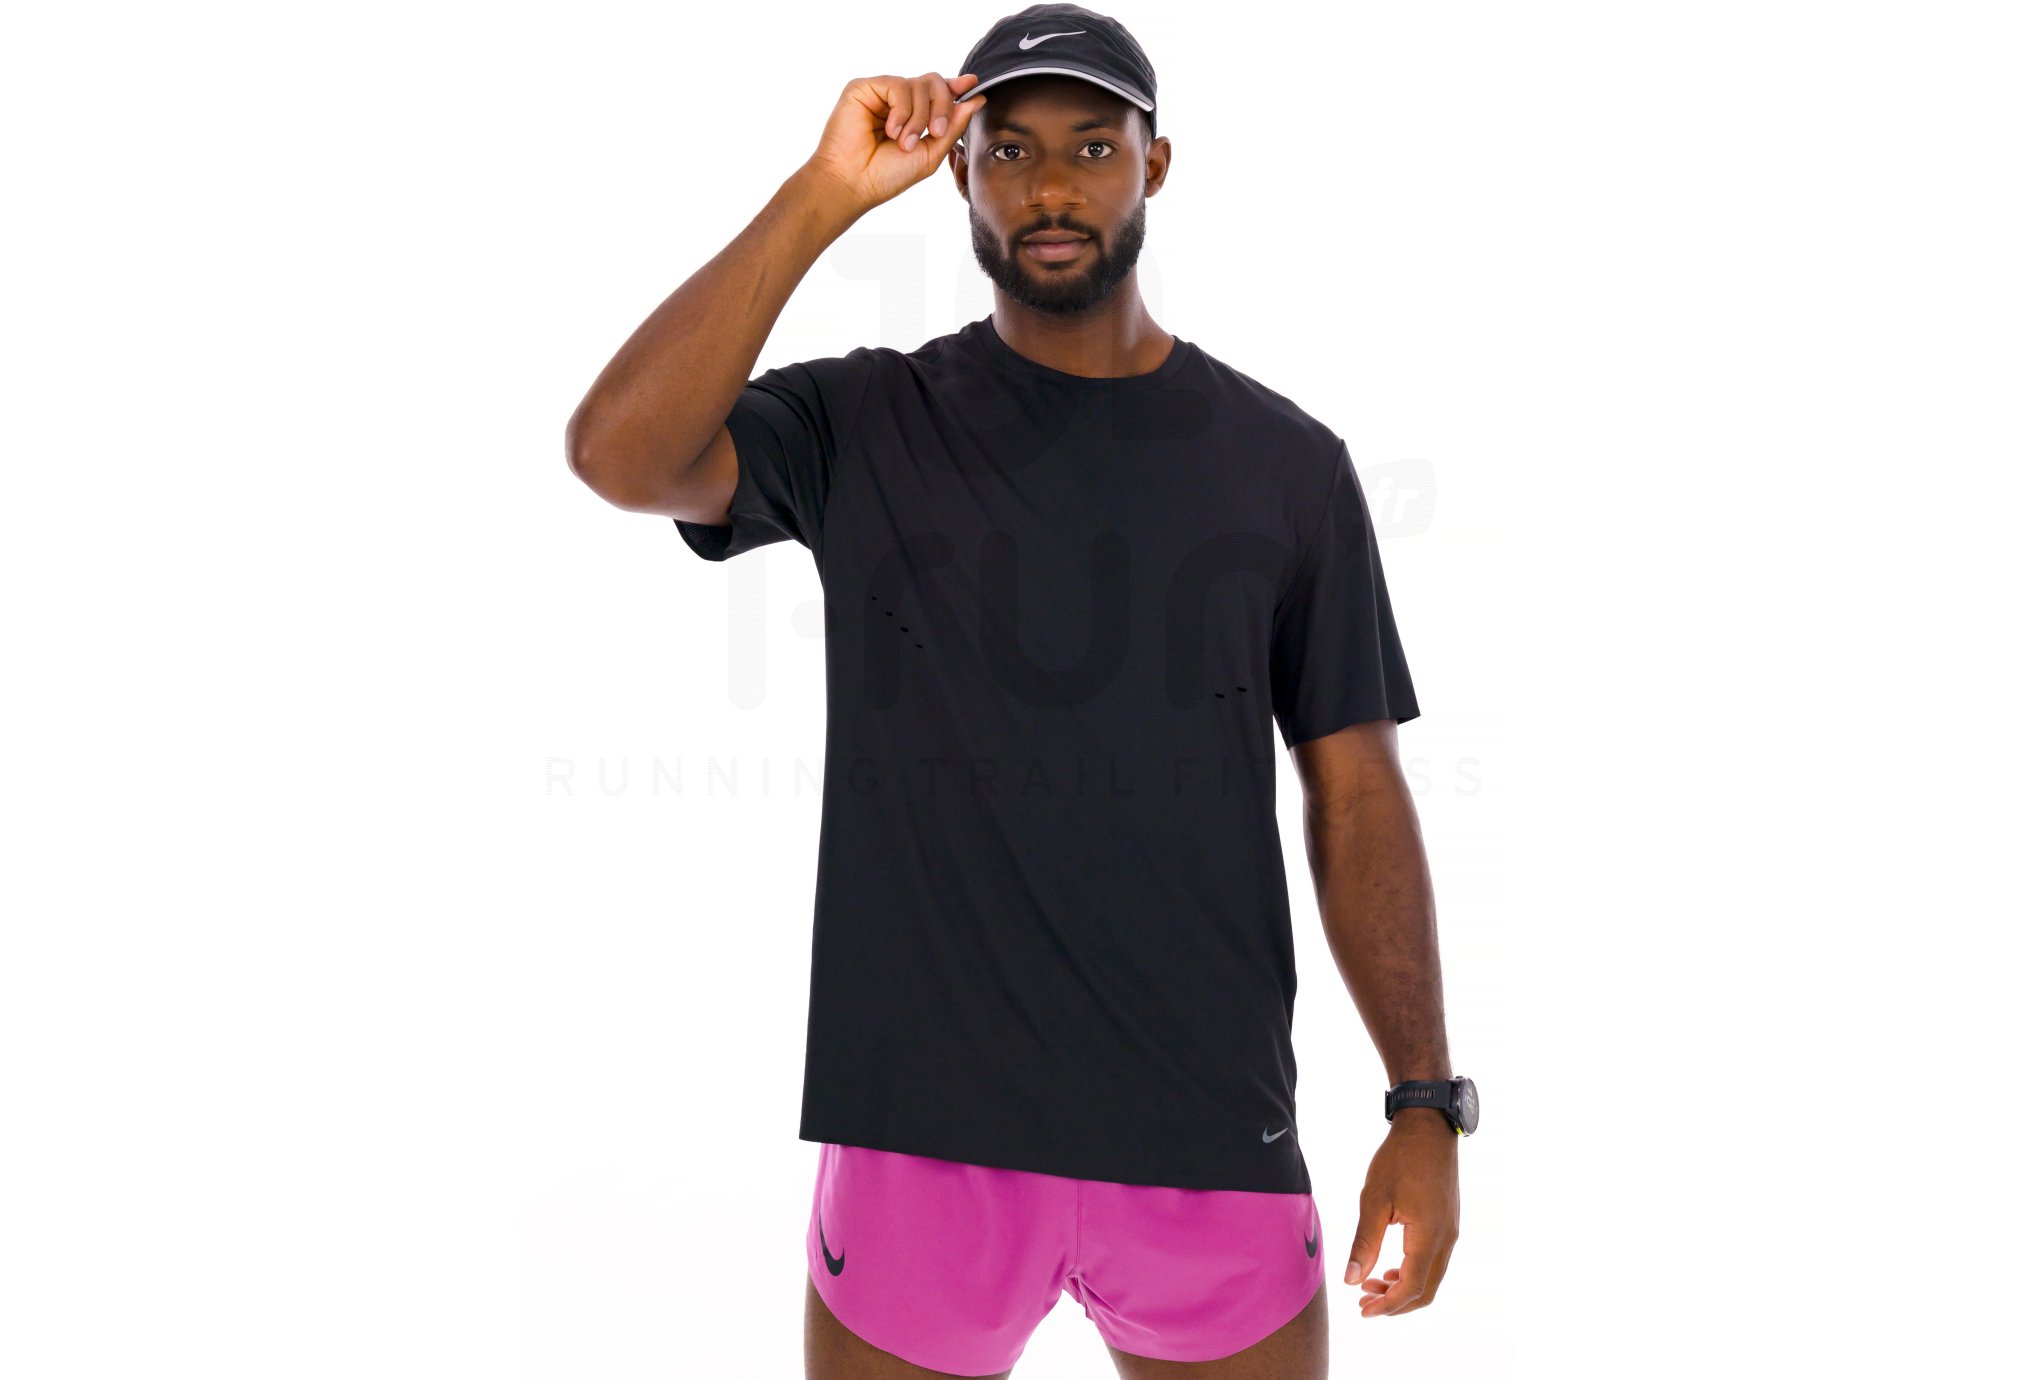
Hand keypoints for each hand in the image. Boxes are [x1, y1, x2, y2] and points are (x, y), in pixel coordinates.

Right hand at [805, 72, 987, 214]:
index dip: (955, 86)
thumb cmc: (886, 176)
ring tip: (903, 142)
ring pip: (918, 84)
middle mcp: (897, 101)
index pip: (937, 91)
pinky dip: (902, 110)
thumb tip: (977, 100)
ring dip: (919, 118)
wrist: (853, 184)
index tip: (972, 84)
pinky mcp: (863, 88)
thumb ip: (952, 127)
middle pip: (933, 82)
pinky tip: (891, 130)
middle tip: (935, 132)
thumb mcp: (930, 153)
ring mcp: (880, 93)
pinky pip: (898, 84)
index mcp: (913, 115)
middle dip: (942, 106)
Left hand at [1345, 1109, 1460, 1316]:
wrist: (1428, 1127)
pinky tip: (1391, 1266)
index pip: (1411, 1288)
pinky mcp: (1449, 1223)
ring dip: (1404, 1288)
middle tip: (1364, 1303)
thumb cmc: (1399, 1159)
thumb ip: (1364, 1243)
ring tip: (1372, 1284)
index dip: (1387, 1305)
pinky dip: (1414, 1271)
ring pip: (1432, 1277)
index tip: (1362, 1310)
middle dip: (1395, 1303)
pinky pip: (1435, 1261)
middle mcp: (1446, 1239)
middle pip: (1425, 1290)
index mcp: (1428, 1237)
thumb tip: (1351, 1280)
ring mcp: (1451, 1231)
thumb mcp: (1373, 1201)